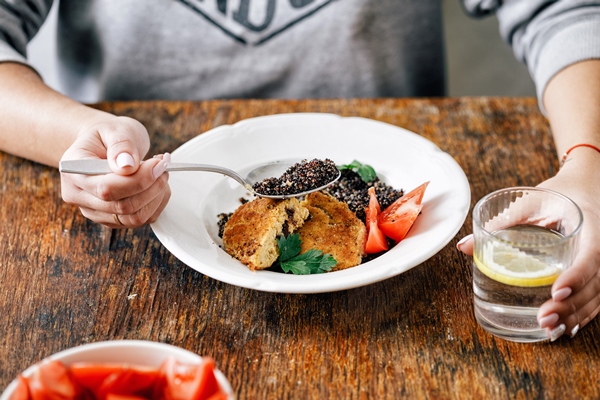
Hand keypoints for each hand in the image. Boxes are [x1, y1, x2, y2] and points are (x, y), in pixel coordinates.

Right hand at [60, 116, 170, 227]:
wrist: (105, 145)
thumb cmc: (109, 135)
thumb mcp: (115, 129)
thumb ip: (121, 145)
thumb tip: (127, 166)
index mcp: (74, 172)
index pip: (106, 189)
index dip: (138, 180)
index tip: (158, 163)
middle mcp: (79, 196)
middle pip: (123, 206)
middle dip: (152, 186)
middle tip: (163, 165)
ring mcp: (95, 211)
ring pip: (135, 217)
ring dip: (157, 196)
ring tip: (161, 172)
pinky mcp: (113, 218)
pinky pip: (142, 219)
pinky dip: (157, 203)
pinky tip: (157, 184)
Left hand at [456, 160, 599, 340]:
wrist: (586, 187)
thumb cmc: (558, 193)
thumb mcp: (531, 201)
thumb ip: (501, 222)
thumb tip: (463, 246)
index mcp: (591, 225)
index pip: (591, 255)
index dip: (576, 276)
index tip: (556, 291)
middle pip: (595, 283)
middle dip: (571, 305)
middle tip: (544, 319)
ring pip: (598, 294)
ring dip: (576, 315)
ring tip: (549, 330)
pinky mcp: (598, 270)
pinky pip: (597, 296)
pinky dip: (582, 313)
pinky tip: (565, 328)